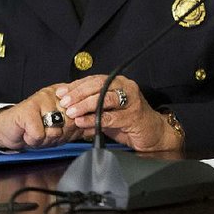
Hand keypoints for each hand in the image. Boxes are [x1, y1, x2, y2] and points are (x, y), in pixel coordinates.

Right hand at [0, 84, 82, 150]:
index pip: (82, 114)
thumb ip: (79, 127)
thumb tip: (95, 128)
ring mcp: (41, 98)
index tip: (64, 131)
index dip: (74, 129)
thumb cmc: (37, 128)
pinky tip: (28, 132)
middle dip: (59, 136)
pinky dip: (33, 139)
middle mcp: (56, 94)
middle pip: (70, 123)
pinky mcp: (28, 108)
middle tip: (47, 133)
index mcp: (67, 95)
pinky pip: (39, 134)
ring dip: (45, 139)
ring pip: (55, 130)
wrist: (10, 129)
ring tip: (38, 132)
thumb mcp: (62, 128)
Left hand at [56, 75, 182, 151]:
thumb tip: (68, 105)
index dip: (77, 85)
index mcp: (119, 83)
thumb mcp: (107, 110)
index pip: (95, 79)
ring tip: (72, 112)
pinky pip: (110, 117)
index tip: (61, 92)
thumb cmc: (128, 121)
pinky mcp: (134, 116)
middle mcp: (126, 87)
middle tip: (65, 102)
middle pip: (99, 85)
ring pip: (105, 98)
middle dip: (79, 93)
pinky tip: (82, 122)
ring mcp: (132, 101)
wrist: (152, 133)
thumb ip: (91, 106)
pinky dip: (94, 119)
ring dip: (86, 105)